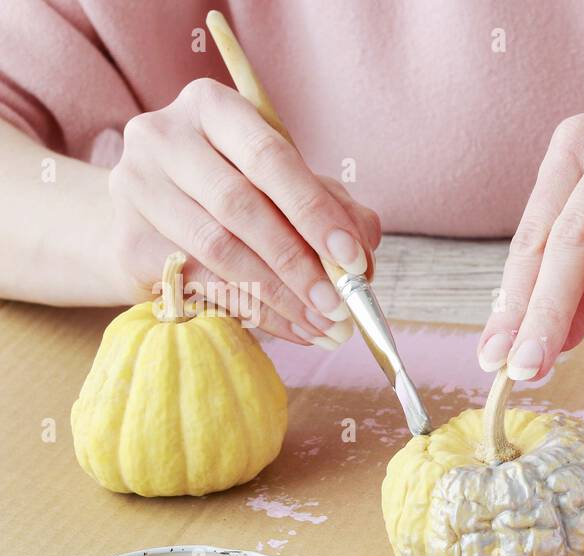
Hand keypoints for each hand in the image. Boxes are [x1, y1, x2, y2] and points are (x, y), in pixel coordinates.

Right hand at [107, 78, 380, 345]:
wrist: (154, 216)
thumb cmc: (236, 192)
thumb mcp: (290, 187)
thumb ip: (334, 208)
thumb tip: (362, 255)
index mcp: (211, 107)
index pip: (269, 157)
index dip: (314, 212)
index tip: (352, 259)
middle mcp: (162, 137)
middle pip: (240, 206)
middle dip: (299, 264)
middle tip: (339, 306)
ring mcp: (135, 187)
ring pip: (218, 249)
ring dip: (280, 297)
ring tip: (322, 325)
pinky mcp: (127, 241)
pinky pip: (198, 282)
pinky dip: (252, 311)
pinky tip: (289, 328)